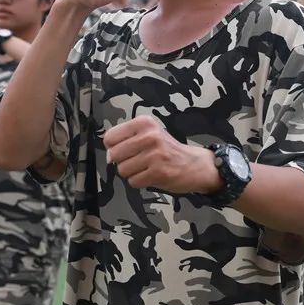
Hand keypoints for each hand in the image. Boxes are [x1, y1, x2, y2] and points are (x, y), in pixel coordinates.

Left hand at [103, 115, 220, 193]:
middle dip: (122, 161)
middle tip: (138, 160)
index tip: (125, 149)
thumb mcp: (149, 134)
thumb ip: (127, 139)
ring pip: (122, 170)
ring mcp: (154, 155)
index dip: (113, 147)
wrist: (195, 164)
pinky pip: (133, 182)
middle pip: (114, 154)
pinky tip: (151, 175)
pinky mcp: (158, 173)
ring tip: (146, 168)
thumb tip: (108, 155)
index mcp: (145, 123)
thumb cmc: (168, 150)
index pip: (110, 137)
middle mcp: (149, 136)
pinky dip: (140, 182)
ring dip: (131, 173)